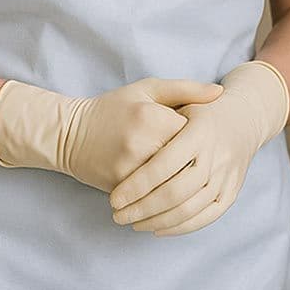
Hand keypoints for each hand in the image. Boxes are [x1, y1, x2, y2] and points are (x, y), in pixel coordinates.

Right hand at [0, 77, 223, 192]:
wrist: (68, 134)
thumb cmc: (114, 108)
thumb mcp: (148, 89)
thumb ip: (186, 90)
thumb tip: (220, 93)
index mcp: (153, 117)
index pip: (195, 134)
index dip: (203, 139)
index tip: (205, 139)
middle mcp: (143, 144)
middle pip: (186, 164)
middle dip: (196, 168)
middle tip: (203, 166)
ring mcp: (130, 169)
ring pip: (171, 186)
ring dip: (184, 189)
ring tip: (192, 184)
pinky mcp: (120, 188)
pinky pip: (151, 199)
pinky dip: (164, 200)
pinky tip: (172, 197)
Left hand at [108, 61, 288, 235]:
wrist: (245, 118)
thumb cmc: (203, 111)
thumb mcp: (184, 99)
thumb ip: (158, 110)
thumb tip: (132, 124)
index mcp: (199, 132)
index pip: (163, 165)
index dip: (137, 186)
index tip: (114, 198)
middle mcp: (216, 155)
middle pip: (175, 192)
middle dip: (142, 209)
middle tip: (118, 215)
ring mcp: (226, 175)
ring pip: (189, 209)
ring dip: (157, 221)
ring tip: (133, 222)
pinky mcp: (232, 191)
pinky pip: (207, 217)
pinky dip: (180, 227)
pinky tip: (157, 228)